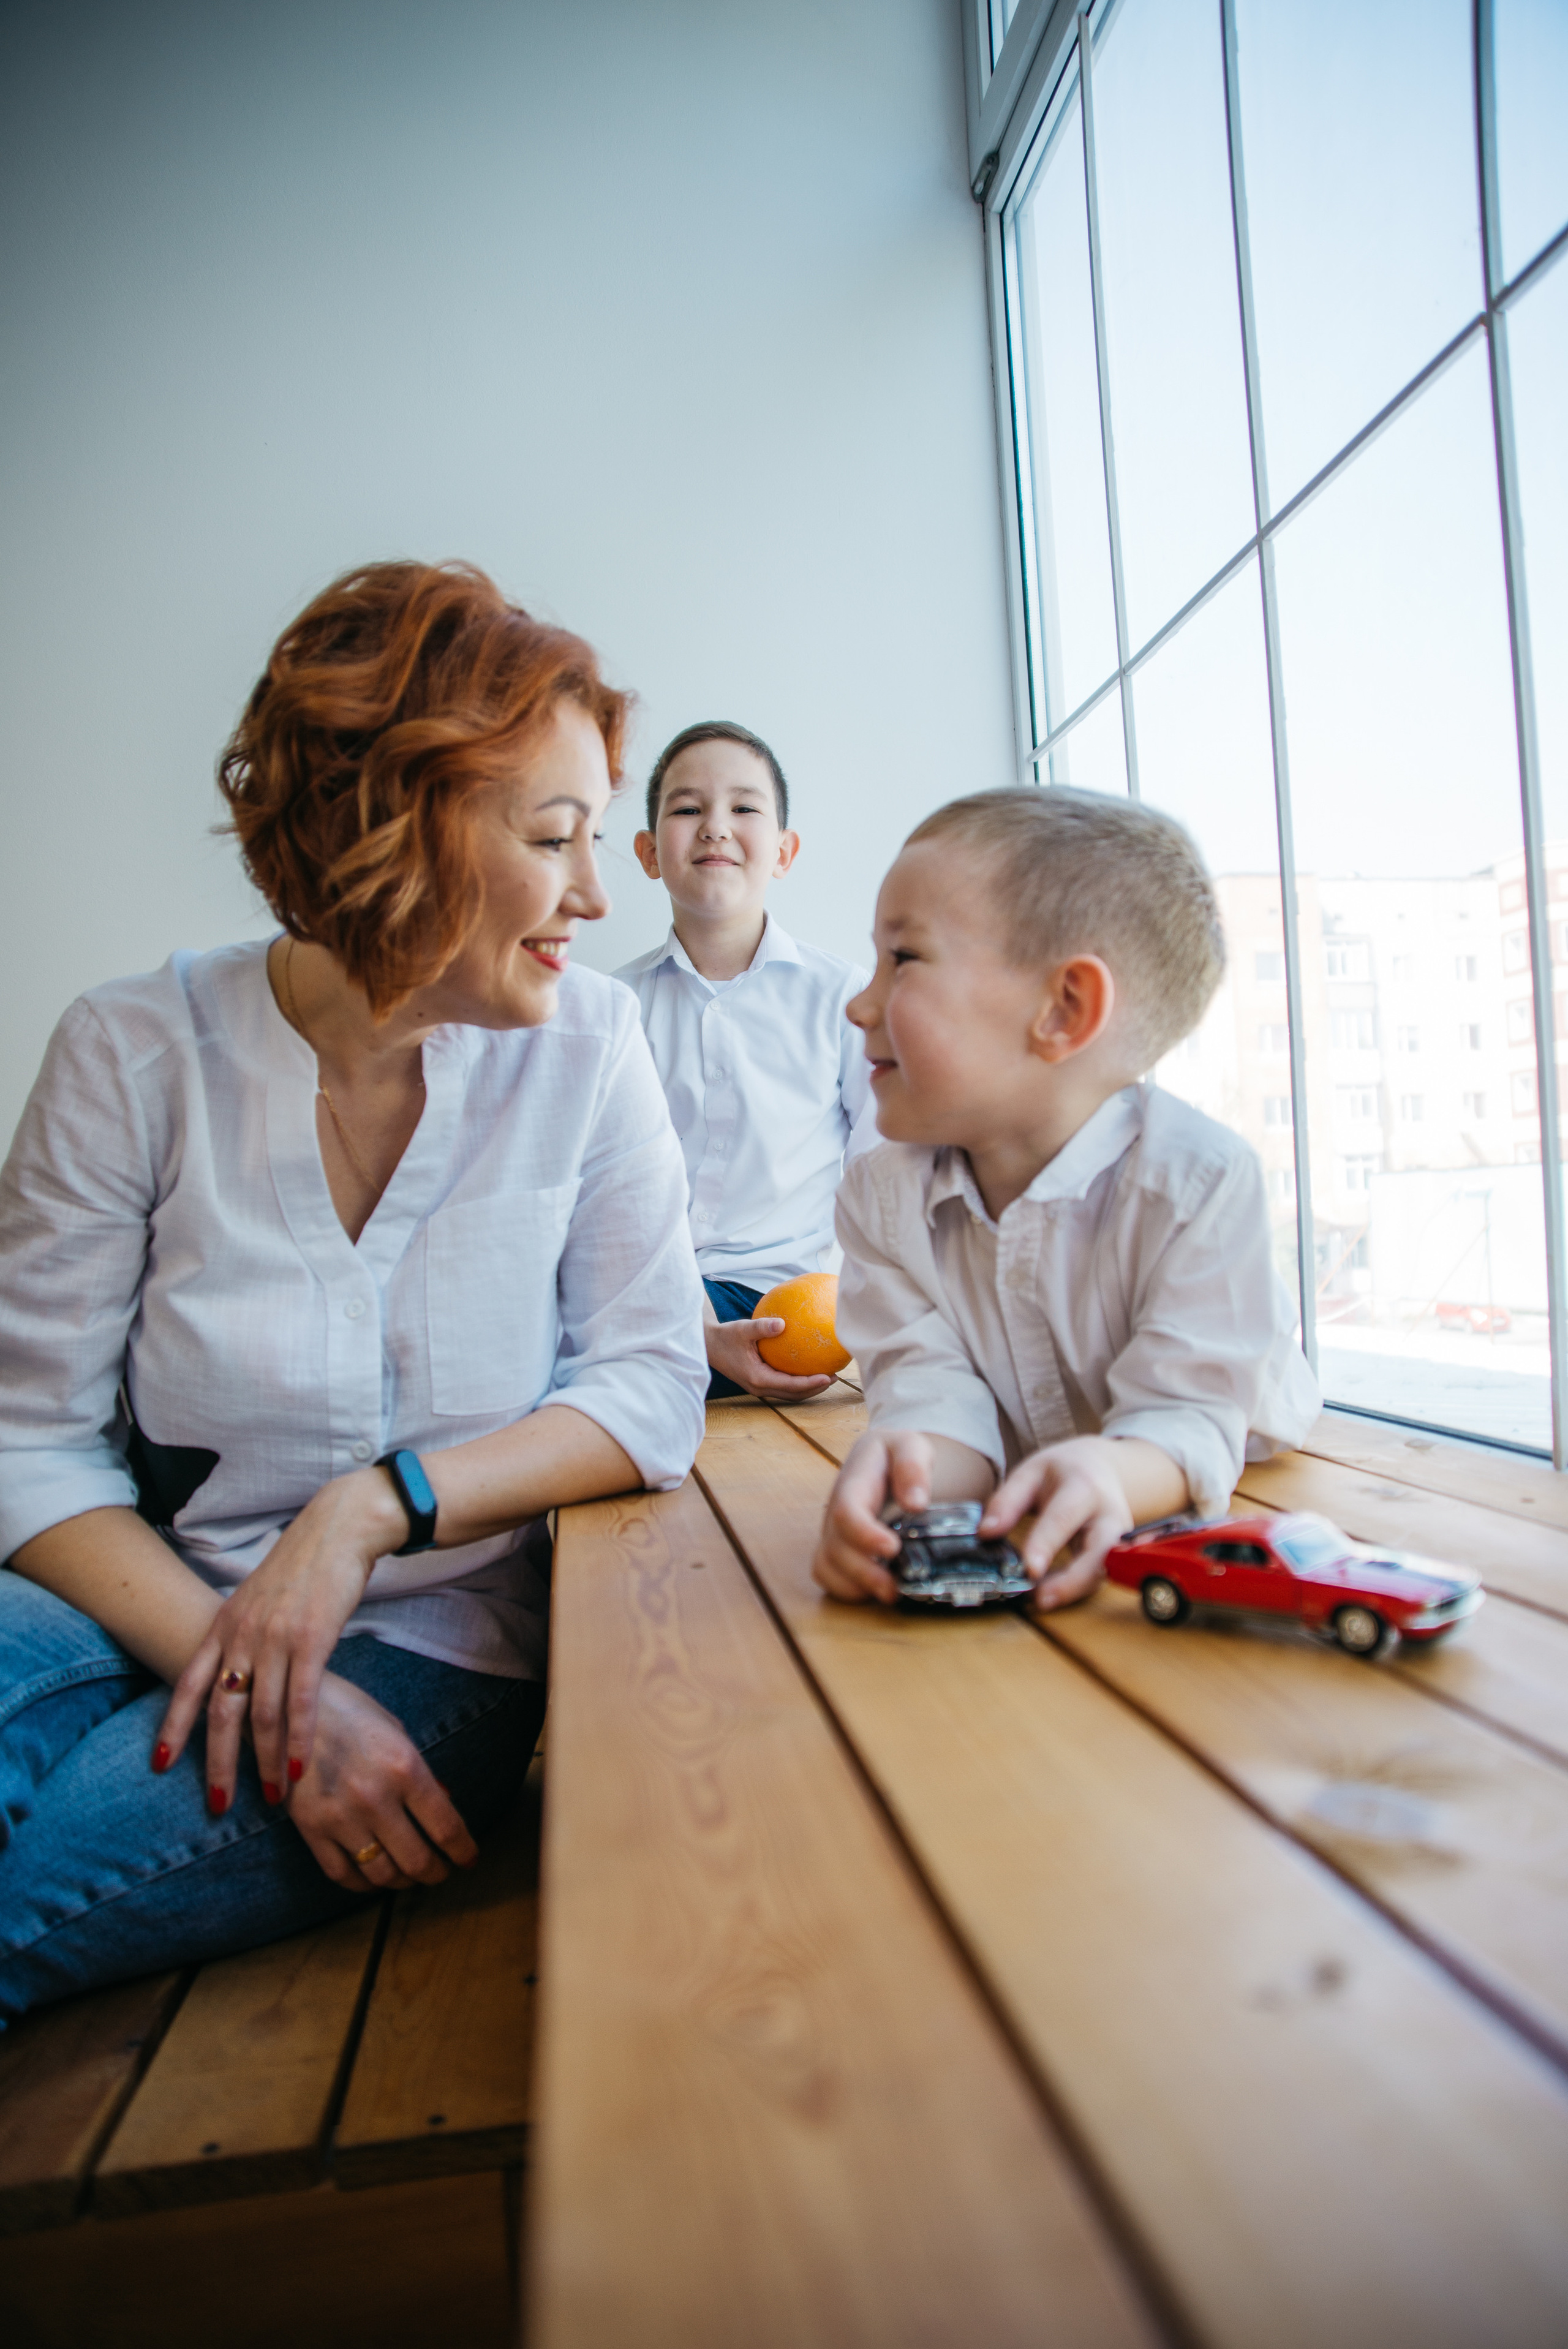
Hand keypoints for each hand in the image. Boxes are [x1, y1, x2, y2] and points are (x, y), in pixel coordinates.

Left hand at [156, 1467, 407, 1810]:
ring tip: (270, 1798)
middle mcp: (241, 1636)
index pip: (187, 1684)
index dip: (173, 1727)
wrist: (339, 1528)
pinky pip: (300, 1703)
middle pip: (220, 1712)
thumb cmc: (304, 1565)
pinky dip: (298, 1742)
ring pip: (262, 1716)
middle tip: (218, 1805)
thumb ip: (244, 1635)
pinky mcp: (312, 1641)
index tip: (160, 1764)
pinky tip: (298, 1769)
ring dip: (265, 1762)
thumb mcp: (258, 1598)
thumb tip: (239, 1672)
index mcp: (224, 1624)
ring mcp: (274, 1639)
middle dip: (217, 1764)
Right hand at [286, 1670, 478, 1891]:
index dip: (463, 1851)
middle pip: (417, 1860)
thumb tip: (446, 1803)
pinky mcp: (310, 1829)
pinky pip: (342, 1874)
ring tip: (409, 1877)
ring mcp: (340, 1817)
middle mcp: (375, 1798)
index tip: (468, 1859)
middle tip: (441, 1873)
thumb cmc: (349, 1710)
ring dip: (401, 1882)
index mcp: (404, 1767)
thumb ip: (420, 1772)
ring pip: (381, 1874)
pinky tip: (373, 1877)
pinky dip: (363, 1884)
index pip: (446, 1827)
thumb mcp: (395, 1731)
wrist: (286, 1704)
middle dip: (436, 1874)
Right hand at [706, 1315, 834, 1400]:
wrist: (708, 1346)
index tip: (828, 1377)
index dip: (810, 1383)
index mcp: (757, 1378)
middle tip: (834, 1378)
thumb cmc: (725, 1336)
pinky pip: (783, 1385)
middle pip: (793, 1394)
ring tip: (827, 1377)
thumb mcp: (742, 1329)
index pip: (790, 1385)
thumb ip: (761, 1327)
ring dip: (808, 1388)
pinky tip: (807, 1368)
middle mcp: (759, 1387)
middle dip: (815, 1389)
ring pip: (789, 1393)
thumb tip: (783, 1323)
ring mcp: (759, 1387)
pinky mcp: (759, 1382)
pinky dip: (798, 1382)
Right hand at [812, 1430, 937, 1602]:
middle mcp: (836, 1510)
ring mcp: (833, 1531)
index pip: (846, 1512)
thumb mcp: (910, 1445)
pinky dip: (846, 1590)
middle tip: (894, 1588)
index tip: (892, 1548)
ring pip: (827, 1567)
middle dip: (863, 1573)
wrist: (883, 1459)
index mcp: (854, 1482)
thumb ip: (913, 1467)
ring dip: (855, 1586)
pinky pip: (827, 1576)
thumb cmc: (896, 1455)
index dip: (864, 1535)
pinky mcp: (836, 1548)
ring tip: (889, 1593)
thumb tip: (915, 1502)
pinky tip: (874, 1591)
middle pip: (835, 1548)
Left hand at [979, 1435, 1140, 1612]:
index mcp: (1084, 1487)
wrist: (1101, 1467)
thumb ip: (1007, 1501)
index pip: (1064, 1518)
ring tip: (1040, 1601)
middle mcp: (1108, 1515)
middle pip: (1100, 1552)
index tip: (1030, 1569)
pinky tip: (1050, 1596)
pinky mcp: (1114, 1556)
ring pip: (1102, 1572)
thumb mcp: (1031, 1472)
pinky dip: (1075, 1591)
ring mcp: (1117, 1539)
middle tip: (1041, 1598)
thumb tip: (986, 1533)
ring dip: (1073, 1591)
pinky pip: (1097, 1578)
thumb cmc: (1062, 1471)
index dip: (1046, 1544)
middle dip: (1073, 1580)